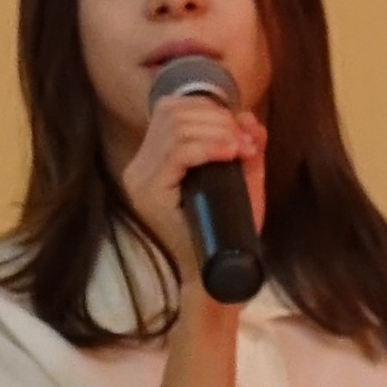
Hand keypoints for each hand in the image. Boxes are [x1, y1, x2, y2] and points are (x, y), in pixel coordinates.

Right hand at [121, 70, 266, 293]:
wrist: (217, 276)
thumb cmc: (228, 231)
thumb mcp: (240, 180)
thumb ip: (244, 146)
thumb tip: (248, 117)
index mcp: (151, 161)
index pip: (170, 110)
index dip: (209, 109)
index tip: (242, 131)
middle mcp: (138, 168)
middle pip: (172, 113)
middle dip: (217, 119)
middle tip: (245, 142)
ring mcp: (140, 181)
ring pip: (175, 128)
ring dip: (217, 130)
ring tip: (242, 149)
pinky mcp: (149, 194)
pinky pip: (177, 153)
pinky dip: (208, 146)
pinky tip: (230, 152)